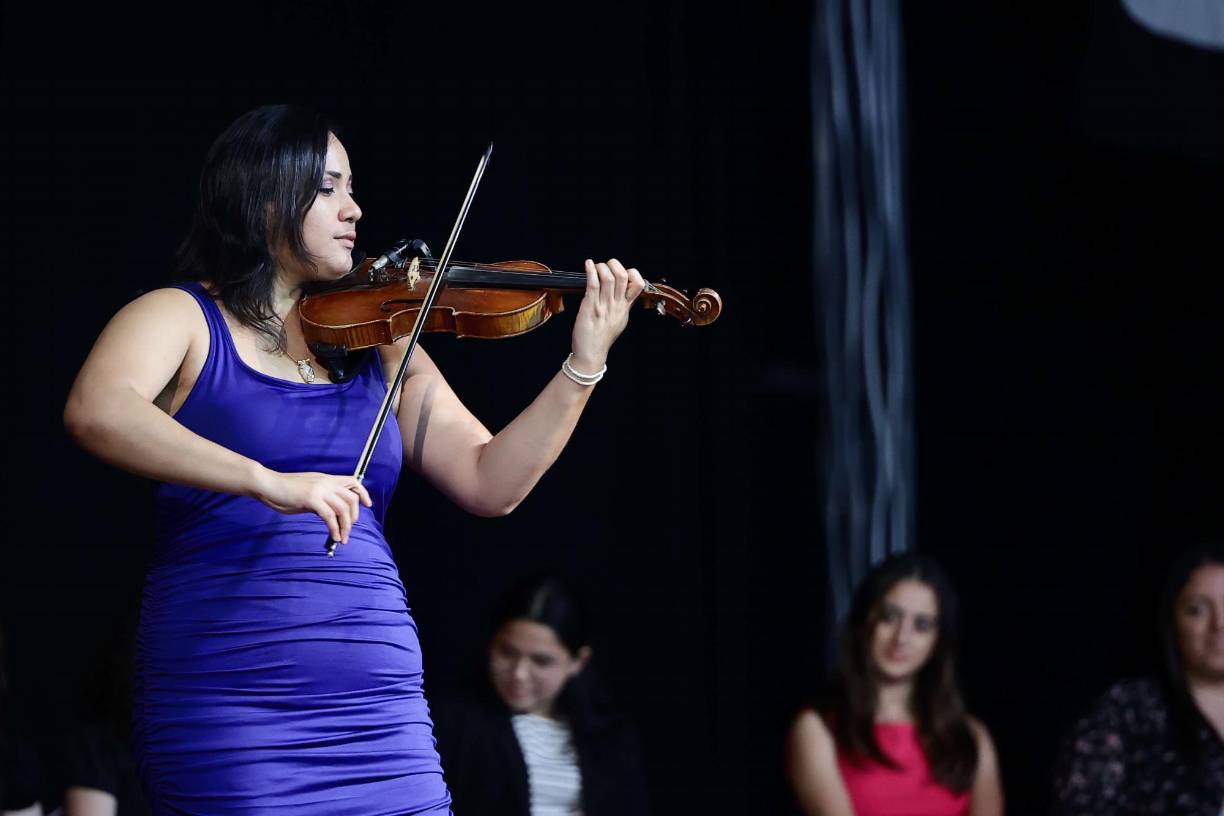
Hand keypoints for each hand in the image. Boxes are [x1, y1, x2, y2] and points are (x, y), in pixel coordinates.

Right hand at [252, 468, 372, 544]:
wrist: (267, 484)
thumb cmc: (283, 490)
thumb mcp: (307, 493)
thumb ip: (320, 499)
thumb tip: (331, 513)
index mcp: (326, 479)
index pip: (352, 481)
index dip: (363, 493)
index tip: (367, 505)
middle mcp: (326, 482)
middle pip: (351, 499)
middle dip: (353, 517)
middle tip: (348, 530)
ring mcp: (320, 490)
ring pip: (343, 509)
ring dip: (345, 527)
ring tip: (342, 538)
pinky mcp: (311, 499)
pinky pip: (330, 516)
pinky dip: (334, 528)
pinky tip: (333, 537)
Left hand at [570, 258, 645, 372]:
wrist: (591, 353)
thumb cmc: (601, 338)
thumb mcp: (619, 321)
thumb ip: (623, 306)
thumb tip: (624, 292)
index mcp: (625, 308)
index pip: (638, 284)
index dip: (632, 273)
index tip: (622, 272)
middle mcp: (616, 305)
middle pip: (623, 276)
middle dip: (615, 264)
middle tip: (607, 265)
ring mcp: (603, 306)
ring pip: (608, 278)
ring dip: (601, 267)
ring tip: (596, 266)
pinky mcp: (590, 307)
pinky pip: (593, 285)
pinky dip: (590, 271)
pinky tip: (588, 265)